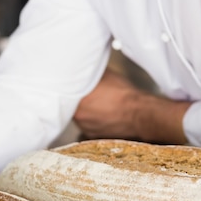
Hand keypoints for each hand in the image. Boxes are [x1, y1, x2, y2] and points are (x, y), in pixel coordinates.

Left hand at [73, 67, 190, 143]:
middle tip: (84, 91)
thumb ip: (89, 70)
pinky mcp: (93, 136)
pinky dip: (91, 119)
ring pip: (78, 115)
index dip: (64, 86)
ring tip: (96, 102)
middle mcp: (77, 116)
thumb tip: (82, 64)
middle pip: (68, 104)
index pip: (61, 92)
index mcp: (76, 99)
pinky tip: (101, 112)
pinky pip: (88, 124)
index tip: (67, 82)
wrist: (139, 113)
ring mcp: (85, 127)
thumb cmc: (123, 93)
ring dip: (84, 109)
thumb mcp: (104, 73)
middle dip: (74, 97)